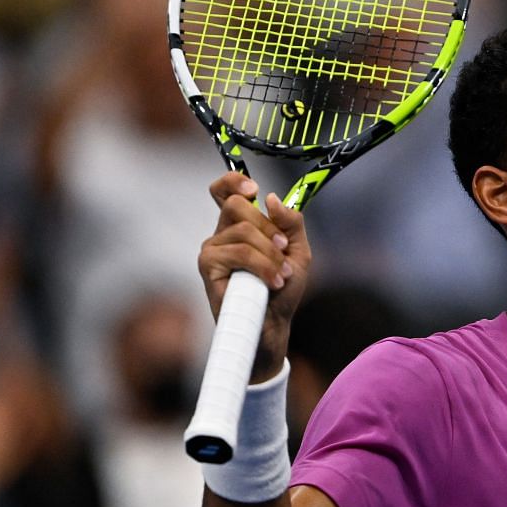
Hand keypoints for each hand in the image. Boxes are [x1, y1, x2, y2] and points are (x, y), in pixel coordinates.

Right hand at [200, 172, 313, 379]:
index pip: (224, 191)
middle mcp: (222, 234)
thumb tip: (270, 198)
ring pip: (244, 230)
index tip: (254, 189)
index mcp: (240, 226)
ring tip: (281, 276)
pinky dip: (263, 266)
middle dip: (268, 227)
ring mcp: (212, 249)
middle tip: (282, 249)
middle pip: (236, 204)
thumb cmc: (282, 290)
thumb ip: (291, 223)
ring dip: (271, 254)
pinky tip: (273, 283)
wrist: (274, 324)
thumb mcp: (298, 251)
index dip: (233, 181)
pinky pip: (239, 252)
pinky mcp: (208, 266)